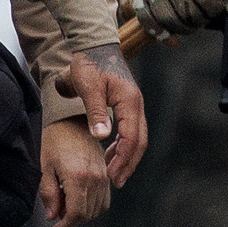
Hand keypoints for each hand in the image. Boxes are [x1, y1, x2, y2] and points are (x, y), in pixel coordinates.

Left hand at [37, 110, 112, 226]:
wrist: (71, 119)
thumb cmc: (53, 141)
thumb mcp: (44, 167)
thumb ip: (49, 193)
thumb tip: (52, 216)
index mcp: (78, 177)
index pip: (76, 214)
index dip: (65, 226)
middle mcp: (95, 178)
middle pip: (88, 214)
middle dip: (72, 221)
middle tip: (56, 217)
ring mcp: (103, 175)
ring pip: (97, 208)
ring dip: (82, 213)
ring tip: (65, 206)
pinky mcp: (106, 172)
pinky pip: (104, 197)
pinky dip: (92, 204)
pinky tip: (77, 198)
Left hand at [65, 48, 146, 183]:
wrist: (94, 44)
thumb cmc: (89, 63)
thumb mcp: (88, 87)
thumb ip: (96, 112)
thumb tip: (102, 137)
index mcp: (130, 101)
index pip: (132, 137)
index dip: (123, 159)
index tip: (113, 175)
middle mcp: (136, 104)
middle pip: (140, 141)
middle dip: (129, 163)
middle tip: (116, 182)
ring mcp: (134, 104)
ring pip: (137, 137)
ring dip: (127, 156)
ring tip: (113, 173)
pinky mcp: (128, 105)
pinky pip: (131, 130)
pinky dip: (123, 145)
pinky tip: (111, 153)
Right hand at [121, 0, 226, 35]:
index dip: (215, 9)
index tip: (215, 7)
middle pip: (188, 12)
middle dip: (200, 20)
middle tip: (202, 17)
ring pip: (169, 19)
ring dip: (183, 29)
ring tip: (189, 25)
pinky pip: (147, 20)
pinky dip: (160, 34)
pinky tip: (172, 39)